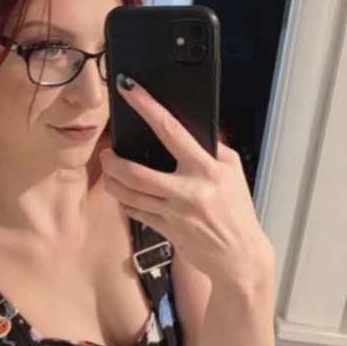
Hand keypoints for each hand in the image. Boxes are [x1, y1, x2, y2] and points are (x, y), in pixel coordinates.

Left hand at [100, 81, 273, 293]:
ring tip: (111, 173)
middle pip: (136, 172)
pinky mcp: (167, 232)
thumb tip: (190, 128)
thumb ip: (211, 150)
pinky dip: (127, 203)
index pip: (171, 130)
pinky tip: (128, 197)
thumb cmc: (237, 213)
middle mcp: (189, 191)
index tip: (128, 88)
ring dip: (113, 182)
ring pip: (129, 195)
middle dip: (113, 161)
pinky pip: (137, 214)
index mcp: (207, 169)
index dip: (146, 106)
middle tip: (106, 154)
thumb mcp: (232, 172)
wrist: (240, 257)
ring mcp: (175, 214)